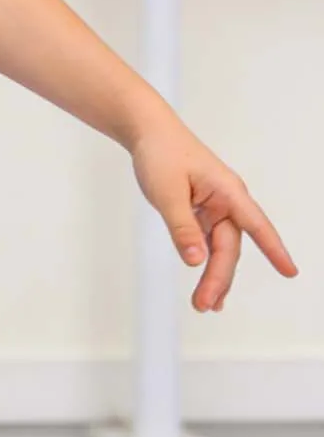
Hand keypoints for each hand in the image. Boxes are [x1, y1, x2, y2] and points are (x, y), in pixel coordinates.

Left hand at [129, 113, 297, 311]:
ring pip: (219, 248)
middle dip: (219, 277)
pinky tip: (204, 284)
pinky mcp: (201, 211)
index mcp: (228, 191)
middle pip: (229, 247)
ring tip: (206, 305)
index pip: (256, 225)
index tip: (290, 272)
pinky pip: (208, 241)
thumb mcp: (167, 192)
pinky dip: (204, 261)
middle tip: (204, 305)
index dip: (274, 250)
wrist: (147, 131)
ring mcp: (215, 207)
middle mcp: (227, 201)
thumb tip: (196, 261)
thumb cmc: (160, 154)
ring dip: (213, 275)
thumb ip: (182, 228)